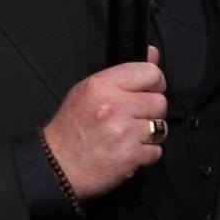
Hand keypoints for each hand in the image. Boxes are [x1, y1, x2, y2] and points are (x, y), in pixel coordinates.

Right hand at [43, 45, 167, 199]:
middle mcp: (115, 106)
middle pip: (159, 101)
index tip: (151, 89)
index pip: (149, 73)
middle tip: (134, 116)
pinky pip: (156, 151)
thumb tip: (153, 54)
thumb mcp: (89, 89)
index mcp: (102, 84)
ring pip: (161, 127)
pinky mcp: (131, 156)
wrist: (58, 165)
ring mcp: (125, 132)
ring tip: (130, 134)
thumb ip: (122, 73)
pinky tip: (128, 151)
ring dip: (149, 133)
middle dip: (150, 110)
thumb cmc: (72, 126)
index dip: (155, 81)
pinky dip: (146, 153)